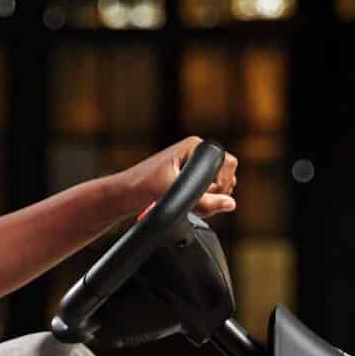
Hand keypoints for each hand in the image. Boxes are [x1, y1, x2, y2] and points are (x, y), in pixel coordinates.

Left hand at [120, 137, 237, 222]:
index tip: (207, 195)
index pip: (228, 163)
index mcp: (194, 146)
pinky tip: (186, 208)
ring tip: (188, 206)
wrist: (124, 195)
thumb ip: (205, 202)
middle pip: (226, 177)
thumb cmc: (142, 189)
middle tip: (195, 203)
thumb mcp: (175, 196)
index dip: (223, 183)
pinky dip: (201, 205)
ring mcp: (194, 166)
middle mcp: (196, 153)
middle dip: (215, 195)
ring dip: (208, 201)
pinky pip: (208, 194)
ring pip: (218, 188)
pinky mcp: (189, 179)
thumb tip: (230, 204)